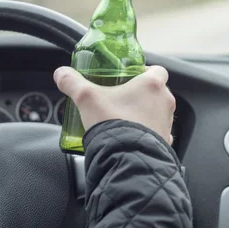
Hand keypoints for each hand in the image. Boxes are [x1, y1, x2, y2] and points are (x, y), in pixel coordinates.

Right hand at [54, 66, 175, 143]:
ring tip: (124, 118)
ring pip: (158, 112)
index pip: (156, 69)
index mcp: (152, 84)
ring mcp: (167, 123)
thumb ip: (73, 83)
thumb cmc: (113, 123)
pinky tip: (131, 136)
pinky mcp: (165, 141)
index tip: (129, 76)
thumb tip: (61, 74)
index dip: (143, 71)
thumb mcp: (86, 98)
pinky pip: (158, 132)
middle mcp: (165, 102)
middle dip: (140, 94)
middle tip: (121, 98)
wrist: (125, 159)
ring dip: (145, 113)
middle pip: (156, 91)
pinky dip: (147, 132)